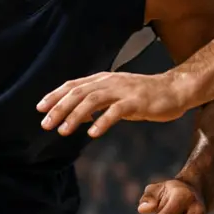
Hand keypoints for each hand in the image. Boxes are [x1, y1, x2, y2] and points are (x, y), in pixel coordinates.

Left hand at [38, 72, 190, 138]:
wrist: (174, 90)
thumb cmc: (145, 96)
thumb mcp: (117, 98)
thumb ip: (98, 104)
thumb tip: (80, 116)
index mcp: (103, 79)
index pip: (73, 86)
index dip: (55, 96)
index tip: (39, 109)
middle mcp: (110, 82)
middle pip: (78, 93)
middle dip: (59, 108)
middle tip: (45, 124)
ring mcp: (123, 90)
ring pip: (93, 100)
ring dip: (75, 116)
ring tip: (62, 131)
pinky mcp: (137, 101)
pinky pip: (116, 111)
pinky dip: (102, 122)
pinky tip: (93, 133)